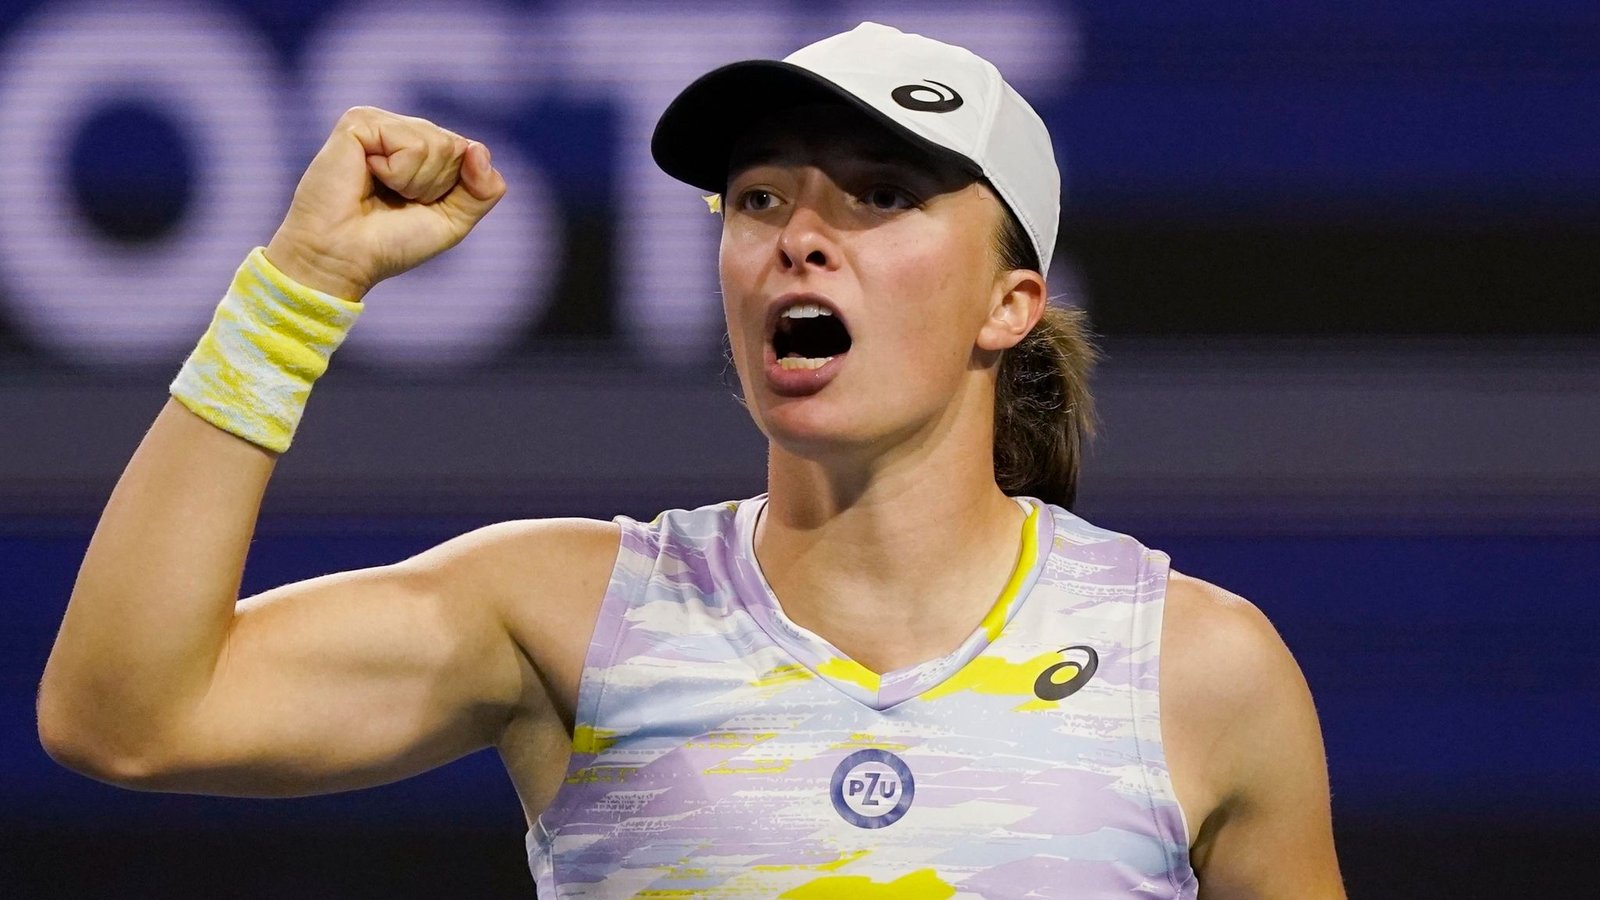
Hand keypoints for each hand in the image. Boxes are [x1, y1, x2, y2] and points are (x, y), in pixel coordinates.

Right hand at [264, 106, 506, 300]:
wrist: (343, 256)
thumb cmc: (390, 242)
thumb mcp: (453, 221)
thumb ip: (484, 190)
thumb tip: (478, 148)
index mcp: (423, 149)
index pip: (468, 153)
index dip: (452, 189)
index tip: (417, 206)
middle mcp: (402, 130)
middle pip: (456, 147)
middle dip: (434, 185)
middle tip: (396, 199)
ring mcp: (380, 123)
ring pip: (436, 143)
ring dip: (414, 181)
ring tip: (381, 189)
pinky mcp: (359, 121)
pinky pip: (410, 143)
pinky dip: (397, 172)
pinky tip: (367, 175)